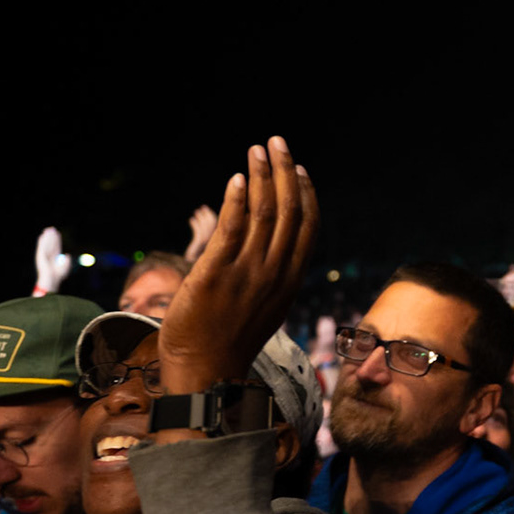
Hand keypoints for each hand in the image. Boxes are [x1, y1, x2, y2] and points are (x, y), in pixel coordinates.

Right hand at [33, 227, 70, 294]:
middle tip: (52, 228)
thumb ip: (67, 261)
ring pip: (46, 243)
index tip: (58, 233)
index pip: (56, 247)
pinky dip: (41, 241)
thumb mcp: (65, 267)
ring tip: (48, 229)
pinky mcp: (40, 256)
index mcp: (54, 258)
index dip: (56, 240)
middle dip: (51, 236)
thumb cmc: (58, 275)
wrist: (51, 279)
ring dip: (47, 236)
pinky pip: (41, 246)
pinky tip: (42, 236)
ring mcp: (44, 255)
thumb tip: (67, 255)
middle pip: (50, 243)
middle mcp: (49, 256)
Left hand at [157, 138, 318, 392]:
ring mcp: (247, 274)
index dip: (306, 193)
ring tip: (256, 149)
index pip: (308, 227)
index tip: (300, 169)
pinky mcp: (217, 275)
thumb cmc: (229, 342)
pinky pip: (233, 230)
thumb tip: (269, 251)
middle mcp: (274, 273)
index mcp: (289, 280)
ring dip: (261, 176)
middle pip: (289, 211)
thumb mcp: (264, 307)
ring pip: (263, 213)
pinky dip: (237, 200)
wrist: (206, 372)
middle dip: (285, 171)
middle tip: (277, 142)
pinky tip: (237, 179)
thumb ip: (270, 277)